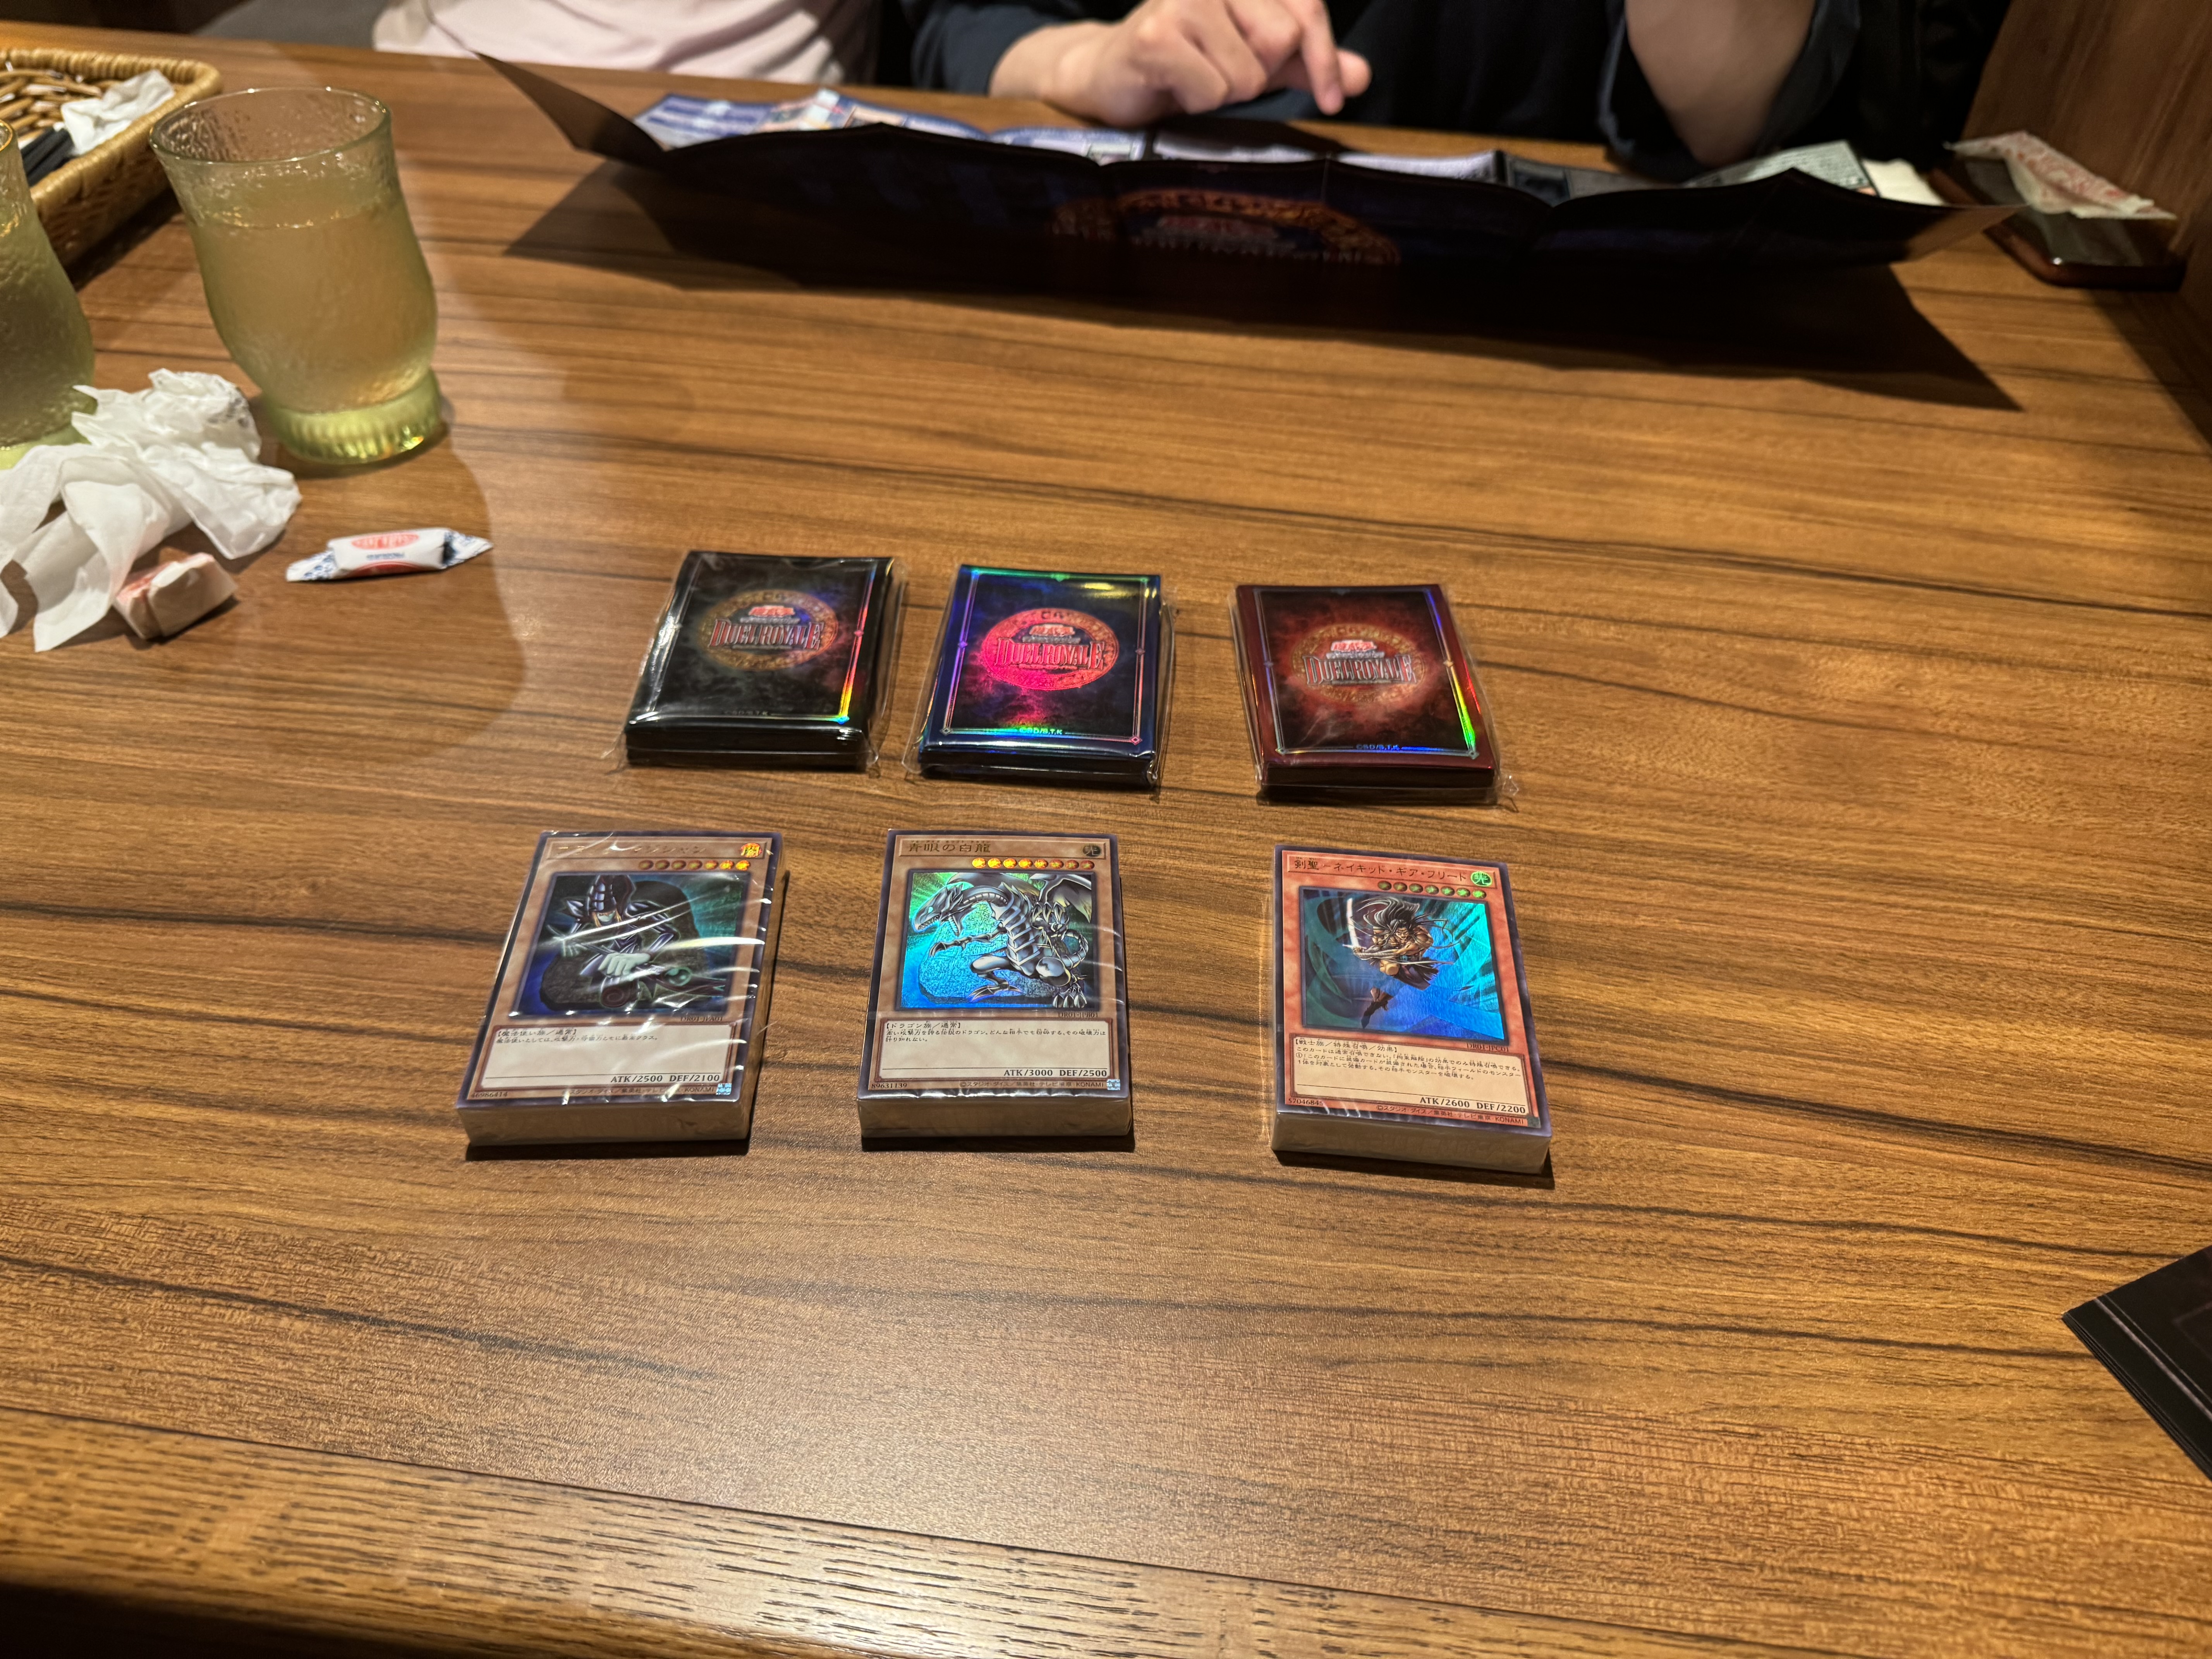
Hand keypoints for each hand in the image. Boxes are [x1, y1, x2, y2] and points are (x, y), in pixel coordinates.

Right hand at [991, 0, 1371, 127]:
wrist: (1113, 74)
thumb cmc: (1190, 62)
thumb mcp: (1257, 60)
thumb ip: (1306, 63)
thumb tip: (1362, 76)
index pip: (1306, 6)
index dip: (1324, 56)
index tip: (1335, 98)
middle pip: (1281, 40)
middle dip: (1258, 73)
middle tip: (1222, 70)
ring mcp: (1182, 0)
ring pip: (1246, 74)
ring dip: (1224, 91)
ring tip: (1195, 77)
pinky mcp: (1155, 35)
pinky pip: (1212, 90)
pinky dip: (1197, 101)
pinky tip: (1176, 87)